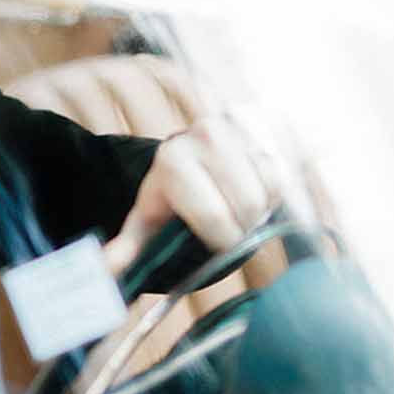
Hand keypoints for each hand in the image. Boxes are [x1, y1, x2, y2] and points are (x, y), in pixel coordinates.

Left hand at [104, 115, 273, 275]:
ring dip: (262, 209)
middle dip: (244, 226)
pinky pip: (286, 174)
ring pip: (271, 190)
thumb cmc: (172, 193)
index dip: (222, 241)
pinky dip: (277, 191)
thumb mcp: (147, 220)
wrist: (194, 150)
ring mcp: (239, 127)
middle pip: (247, 206)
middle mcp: (205, 135)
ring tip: (243, 206)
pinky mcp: (266, 124)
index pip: (213, 217)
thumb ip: (129, 247)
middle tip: (232, 226)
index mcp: (173, 160)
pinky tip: (258, 189)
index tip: (220, 244)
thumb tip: (107, 268)